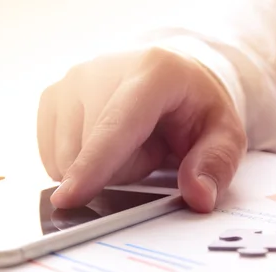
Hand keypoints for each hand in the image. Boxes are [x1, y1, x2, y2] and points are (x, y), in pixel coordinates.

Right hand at [37, 46, 246, 212]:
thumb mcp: (224, 134)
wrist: (169, 75)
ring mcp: (70, 81)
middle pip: (90, 154)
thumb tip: (199, 196)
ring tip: (127, 143)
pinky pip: (53, 158)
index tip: (69, 198)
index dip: (93, 165)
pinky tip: (102, 141)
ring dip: (98, 168)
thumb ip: (215, 164)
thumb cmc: (192, 105)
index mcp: (151, 72)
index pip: (116, 127)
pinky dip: (78, 162)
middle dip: (121, 171)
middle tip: (150, 148)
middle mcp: (100, 69)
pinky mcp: (51, 96)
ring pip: (66, 160)